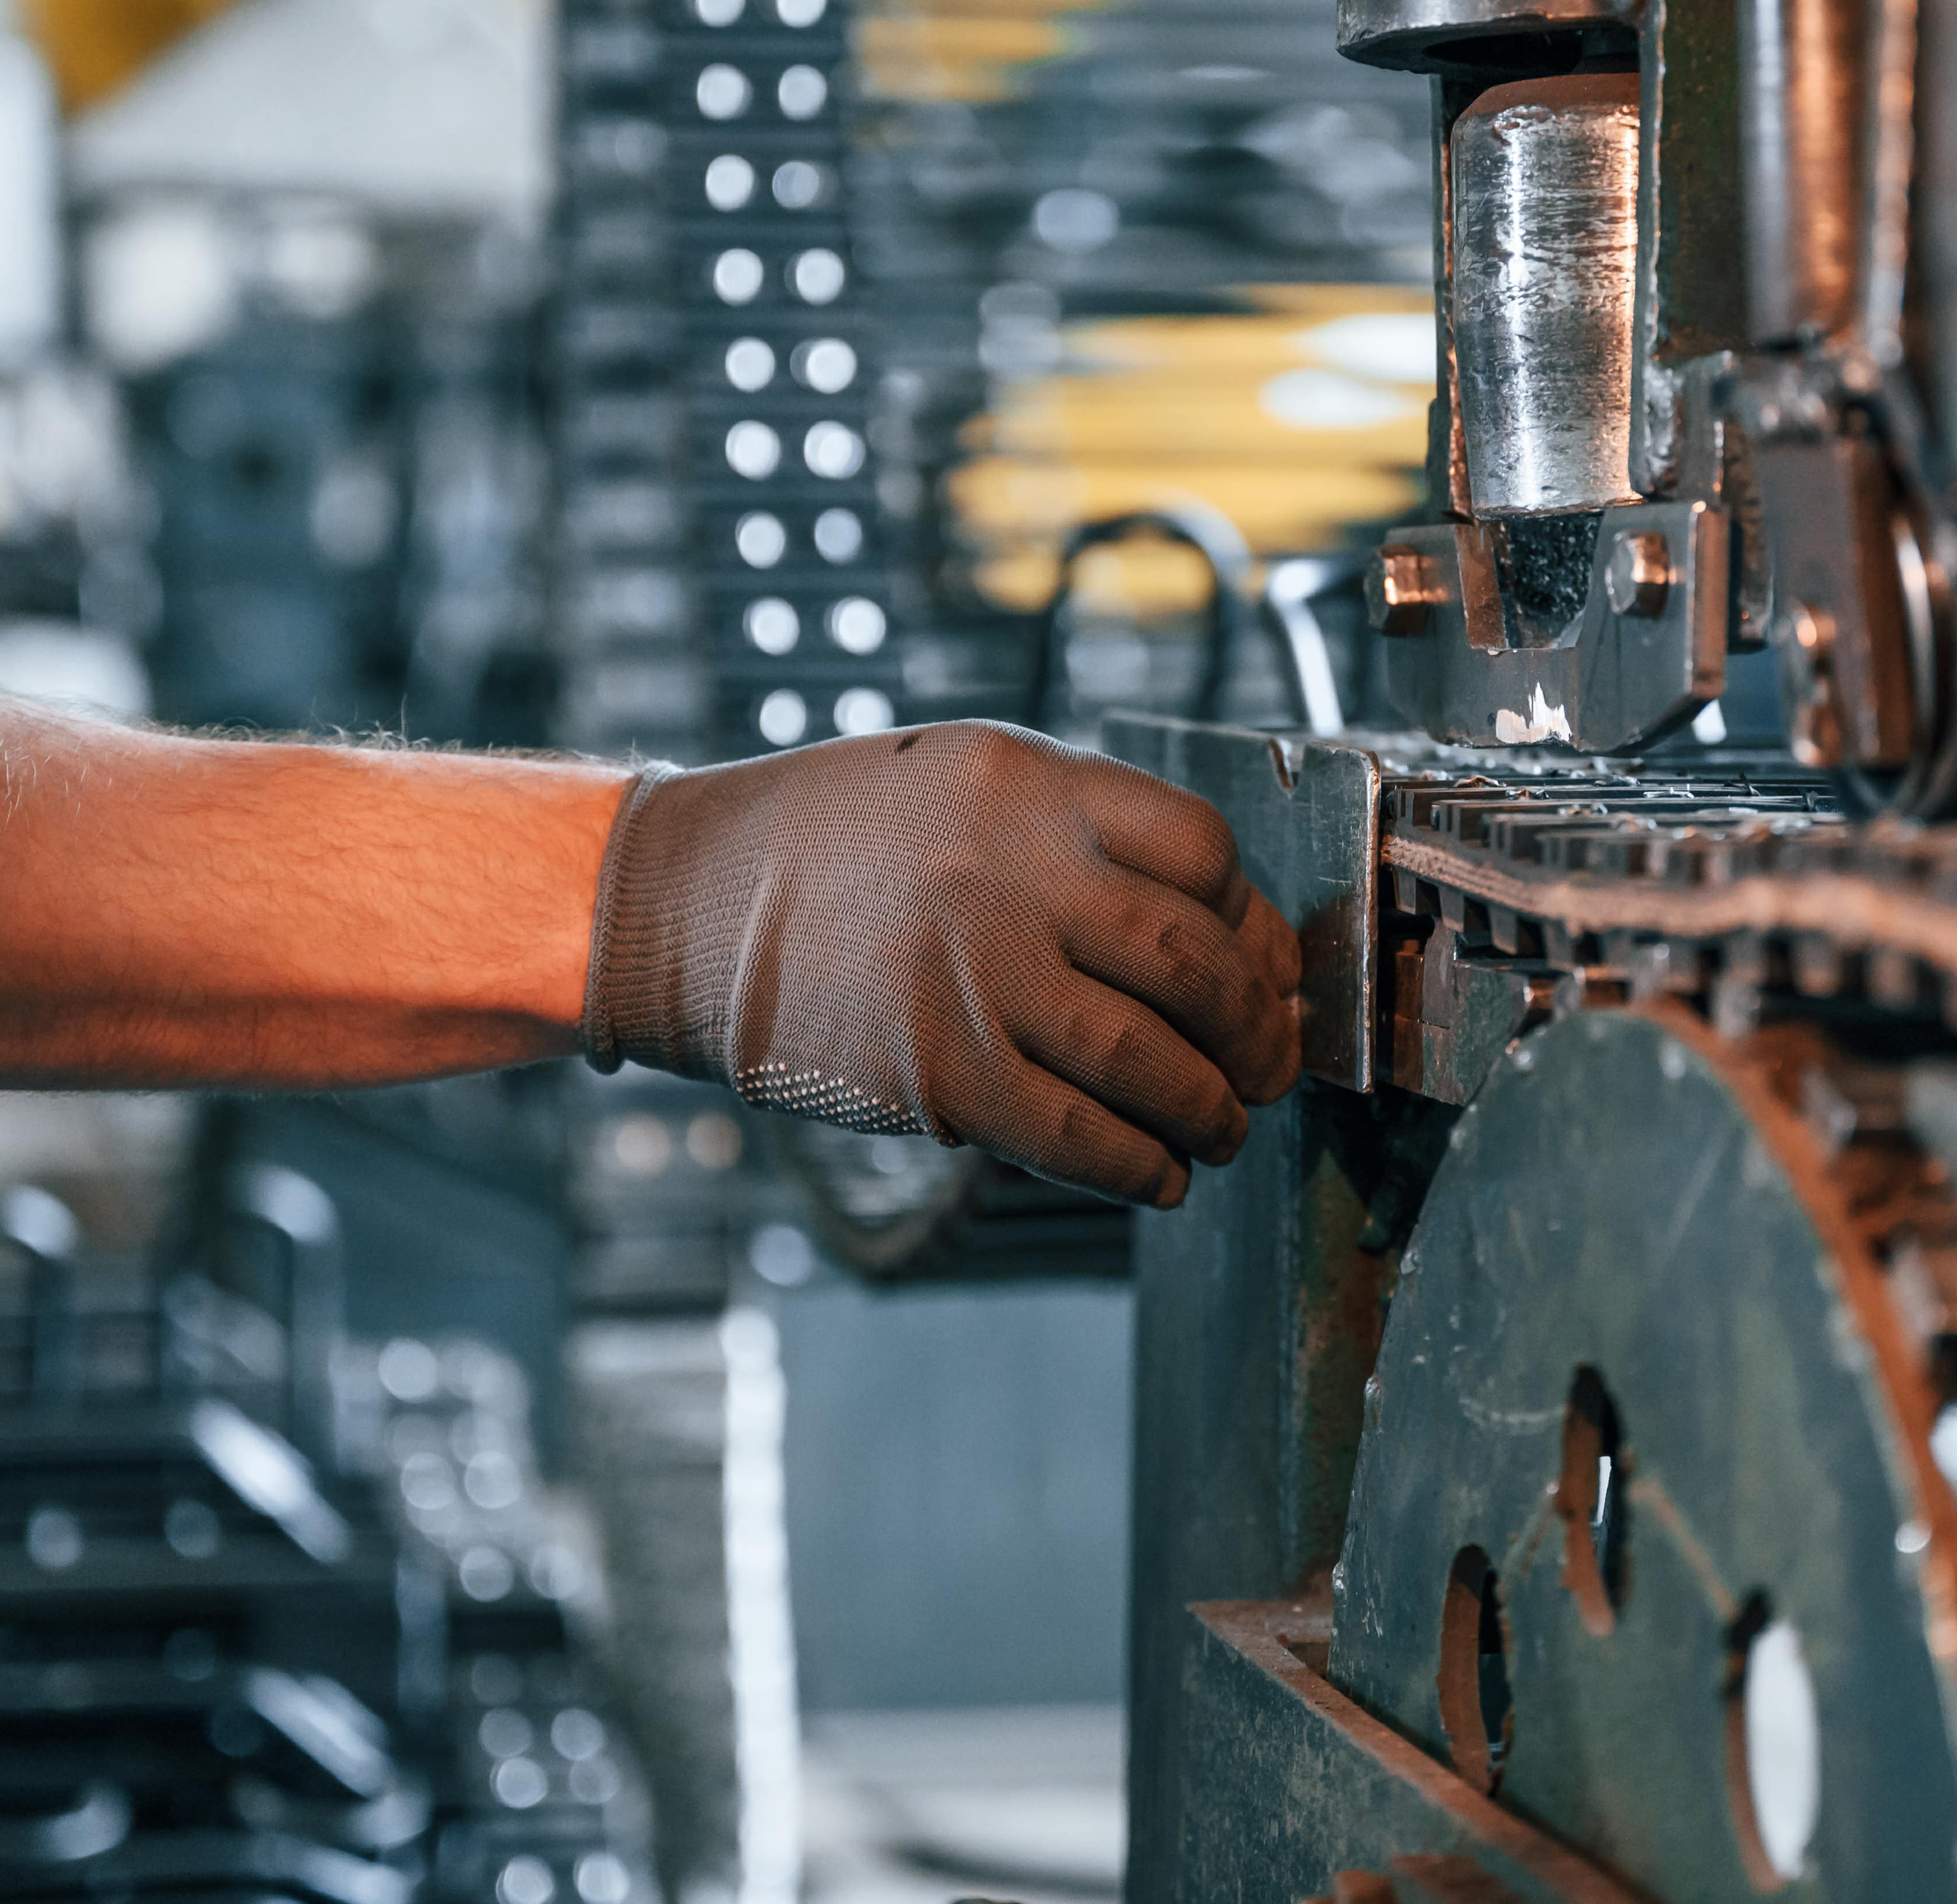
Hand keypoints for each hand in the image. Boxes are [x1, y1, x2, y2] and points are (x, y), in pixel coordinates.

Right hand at [581, 722, 1300, 1206]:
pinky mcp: (940, 1072)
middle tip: (1267, 1067)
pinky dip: (1141, 1166)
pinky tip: (1159, 1173)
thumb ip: (1088, 835)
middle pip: (1197, 964)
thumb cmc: (844, 842)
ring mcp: (977, 977)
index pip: (1204, 855)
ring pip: (1152, 1061)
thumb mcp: (967, 783)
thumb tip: (1231, 935)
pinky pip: (1080, 1136)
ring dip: (1212, 1109)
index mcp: (1033, 788)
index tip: (1261, 969)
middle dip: (1254, 1032)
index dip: (1252, 923)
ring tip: (1221, 1127)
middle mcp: (1013, 875)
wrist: (689, 901)